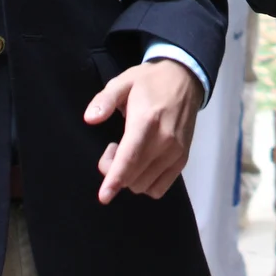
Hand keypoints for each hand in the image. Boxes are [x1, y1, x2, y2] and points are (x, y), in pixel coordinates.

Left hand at [84, 59, 203, 203]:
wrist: (185, 78)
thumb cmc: (150, 81)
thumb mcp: (123, 82)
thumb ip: (105, 100)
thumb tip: (90, 119)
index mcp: (147, 121)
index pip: (130, 158)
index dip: (115, 179)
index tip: (104, 197)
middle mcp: (164, 141)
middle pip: (133, 177)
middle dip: (115, 172)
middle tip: (112, 149)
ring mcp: (176, 152)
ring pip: (144, 185)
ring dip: (130, 178)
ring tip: (130, 154)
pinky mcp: (183, 159)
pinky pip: (160, 188)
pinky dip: (146, 184)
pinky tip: (143, 165)